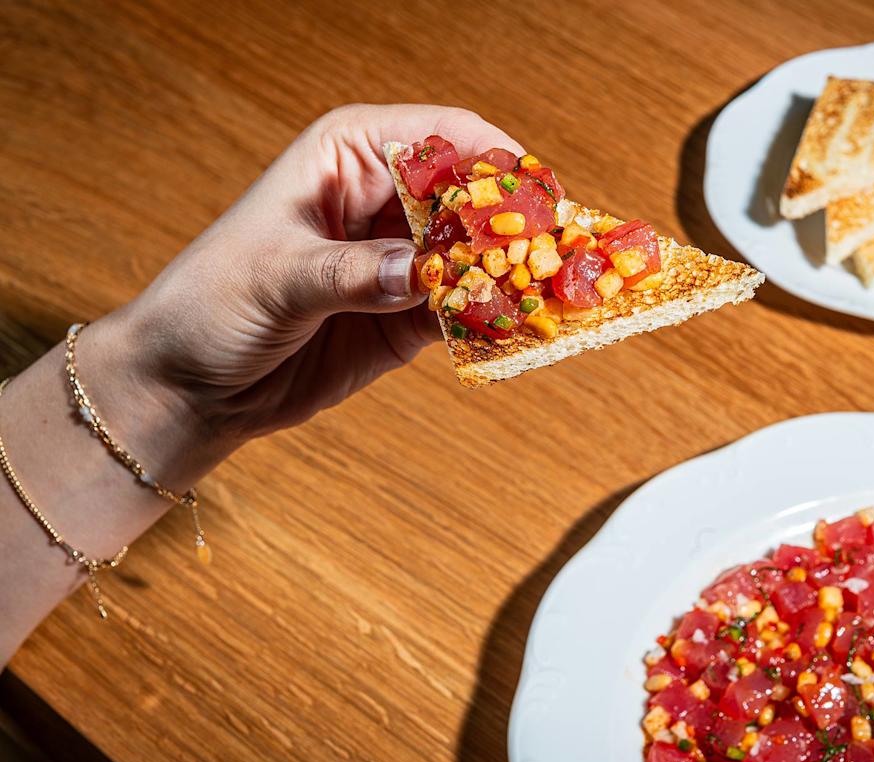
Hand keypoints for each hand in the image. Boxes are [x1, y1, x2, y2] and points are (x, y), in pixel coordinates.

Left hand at [87, 104, 521, 471]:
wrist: (187, 384)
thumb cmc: (209, 304)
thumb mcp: (276, 279)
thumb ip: (350, 272)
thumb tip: (419, 272)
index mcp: (348, 155)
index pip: (440, 137)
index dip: (493, 161)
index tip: (535, 195)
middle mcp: (383, 200)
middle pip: (472, 197)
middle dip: (516, 223)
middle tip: (559, 254)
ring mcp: (401, 259)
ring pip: (478, 256)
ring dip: (514, 275)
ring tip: (556, 296)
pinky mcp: (409, 315)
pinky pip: (465, 310)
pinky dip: (492, 320)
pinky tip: (519, 331)